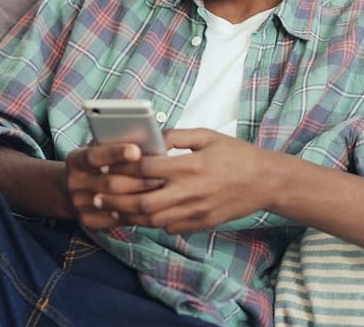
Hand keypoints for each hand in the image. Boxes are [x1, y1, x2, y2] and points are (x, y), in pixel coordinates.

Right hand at [65, 142, 164, 229]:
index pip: (95, 156)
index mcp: (76, 160)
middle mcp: (74, 182)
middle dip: (138, 180)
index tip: (137, 150)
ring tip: (160, 192)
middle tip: (161, 177)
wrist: (70, 189)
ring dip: (139, 198)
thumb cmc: (96, 163)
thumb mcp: (99, 148)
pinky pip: (114, 220)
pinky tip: (150, 209)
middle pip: (109, 183)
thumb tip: (149, 139)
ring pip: (114, 203)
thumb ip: (117, 143)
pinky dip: (133, 214)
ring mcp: (79, 203)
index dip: (116, 153)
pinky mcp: (87, 220)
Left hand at [97, 129, 270, 233]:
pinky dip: (152, 224)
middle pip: (143, 201)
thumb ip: (178, 136)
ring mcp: (196, 211)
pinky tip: (140, 218)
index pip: (146, 169)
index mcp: (190, 166)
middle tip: (98, 196)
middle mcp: (190, 191)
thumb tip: (153, 136)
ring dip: (129, 216)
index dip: (122, 168)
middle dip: (117, 200)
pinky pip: (170, 228)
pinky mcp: (202, 223)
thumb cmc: (237, 155)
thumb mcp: (208, 136)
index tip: (106, 167)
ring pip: (153, 220)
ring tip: (112, 210)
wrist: (266, 181)